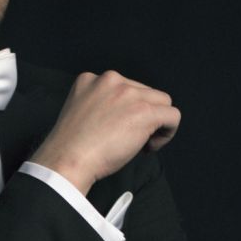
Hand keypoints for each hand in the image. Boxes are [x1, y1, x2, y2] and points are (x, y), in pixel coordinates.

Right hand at [30, 70, 180, 195]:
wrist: (67, 160)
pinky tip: (150, 146)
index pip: (125, 88)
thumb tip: (125, 116)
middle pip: (146, 93)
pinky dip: (168, 133)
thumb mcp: (80, 113)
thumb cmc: (71, 148)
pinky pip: (172, 116)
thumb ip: (101, 106)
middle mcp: (112, 80)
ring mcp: (129, 94)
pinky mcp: (144, 111)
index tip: (119, 129)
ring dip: (156, 123)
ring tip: (142, 143)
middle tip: (130, 140)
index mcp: (92, 79)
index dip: (128, 110)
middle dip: (143, 116)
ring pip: (162, 102)